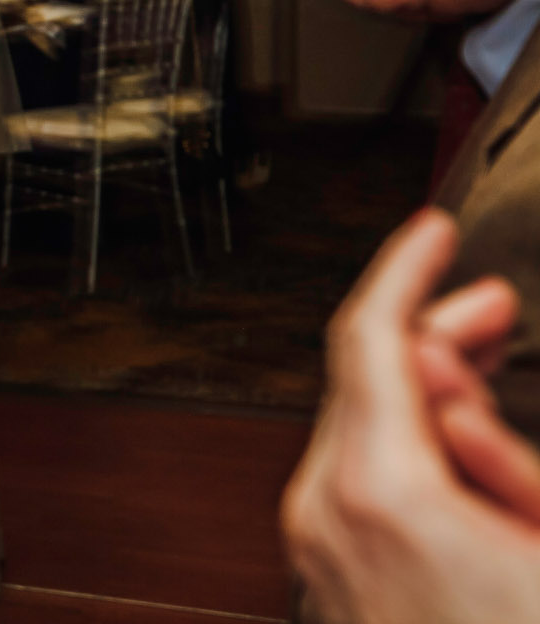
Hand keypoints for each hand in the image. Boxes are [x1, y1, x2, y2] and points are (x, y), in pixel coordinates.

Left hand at [281, 209, 539, 623]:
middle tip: (493, 305)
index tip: (433, 231)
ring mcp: (317, 550)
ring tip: (487, 364)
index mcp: (381, 490)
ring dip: (416, 384)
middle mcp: (326, 513)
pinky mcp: (326, 578)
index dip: (404, 272)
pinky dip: (399, 438)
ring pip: (354, 426)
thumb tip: (444, 373)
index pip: (370, 339)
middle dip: (425, 328)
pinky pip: (353, 478)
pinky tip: (456, 440)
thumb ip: (494, 449)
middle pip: (359, 377)